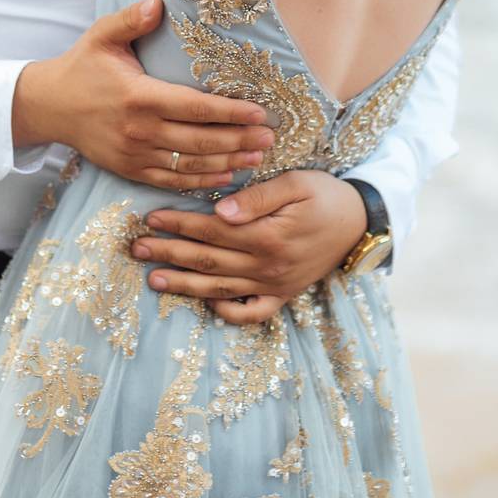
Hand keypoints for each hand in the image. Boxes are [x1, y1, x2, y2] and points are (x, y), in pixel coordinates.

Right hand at [12, 0, 275, 191]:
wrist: (48, 106)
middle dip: (239, 141)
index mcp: (139, 96)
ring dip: (227, 164)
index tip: (260, 113)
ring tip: (258, 158)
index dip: (230, 112)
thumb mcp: (102, 35)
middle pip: (200, 141)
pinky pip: (171, 180)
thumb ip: (131, 18)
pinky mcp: (130, 170)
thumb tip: (158, 2)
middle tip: (271, 138)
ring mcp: (135, 154)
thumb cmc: (82, 66)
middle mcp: (140, 130)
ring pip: (190, 165)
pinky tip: (225, 177)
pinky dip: (200, 182)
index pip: (195, 107)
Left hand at [129, 171, 369, 324]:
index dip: (179, 224)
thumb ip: (258, 197)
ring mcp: (273, 285)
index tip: (151, 218)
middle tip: (136, 249)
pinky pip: (250, 314)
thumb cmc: (326, 194)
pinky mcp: (282, 295)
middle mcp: (267, 266)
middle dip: (169, 255)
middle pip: (208, 261)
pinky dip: (226, 312)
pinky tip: (205, 302)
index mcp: (267, 236)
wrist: (360, 222)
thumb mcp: (297, 183)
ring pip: (220, 289)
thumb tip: (222, 212)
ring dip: (184, 285)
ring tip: (153, 279)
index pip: (212, 231)